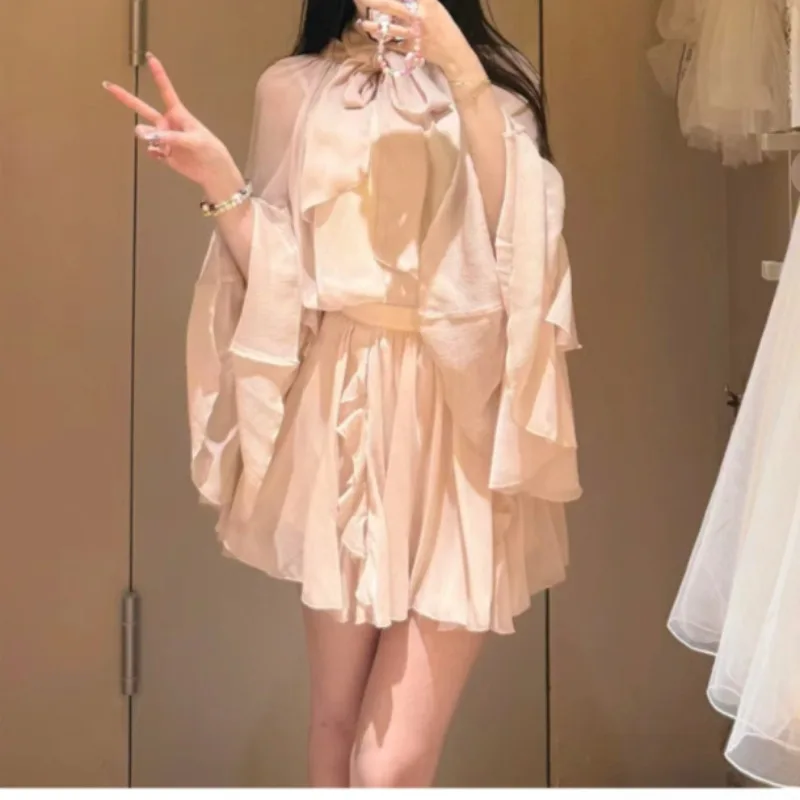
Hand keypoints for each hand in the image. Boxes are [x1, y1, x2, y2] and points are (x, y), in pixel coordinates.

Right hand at [103, 54, 235, 188]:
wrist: (214, 173)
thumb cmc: (210, 151)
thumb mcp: (194, 141)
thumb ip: (171, 137)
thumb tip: (147, 137)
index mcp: (178, 114)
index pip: (166, 91)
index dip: (158, 75)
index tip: (150, 58)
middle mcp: (168, 124)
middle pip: (143, 109)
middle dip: (126, 98)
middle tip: (107, 85)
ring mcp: (164, 139)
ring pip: (145, 133)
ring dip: (149, 138)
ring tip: (161, 145)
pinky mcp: (164, 153)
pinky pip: (151, 150)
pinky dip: (154, 153)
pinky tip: (164, 156)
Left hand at [355, 0, 483, 80]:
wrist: (453, 52)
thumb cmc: (444, 26)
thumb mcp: (435, 7)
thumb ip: (420, 1)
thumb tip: (405, 1)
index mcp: (426, 3)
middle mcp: (418, 17)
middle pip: (391, 7)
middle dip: (375, 3)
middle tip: (361, 1)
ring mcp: (413, 34)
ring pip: (389, 29)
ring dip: (374, 27)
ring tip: (362, 24)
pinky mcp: (410, 49)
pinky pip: (393, 45)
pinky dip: (384, 42)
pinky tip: (376, 38)